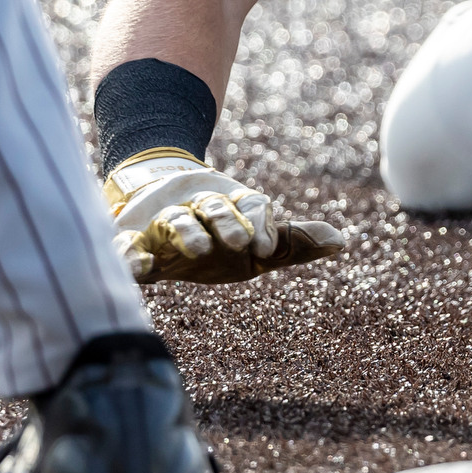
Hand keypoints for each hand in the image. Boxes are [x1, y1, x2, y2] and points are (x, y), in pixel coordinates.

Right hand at [103, 148, 347, 283]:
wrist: (152, 203)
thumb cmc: (216, 238)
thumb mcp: (254, 247)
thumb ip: (292, 245)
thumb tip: (342, 241)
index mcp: (232, 209)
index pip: (252, 207)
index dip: (261, 224)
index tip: (266, 249)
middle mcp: (199, 210)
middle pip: (215, 210)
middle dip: (228, 223)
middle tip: (241, 244)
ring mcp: (163, 223)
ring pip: (177, 221)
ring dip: (189, 232)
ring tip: (201, 247)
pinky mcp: (130, 240)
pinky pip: (129, 246)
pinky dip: (132, 254)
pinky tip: (141, 269)